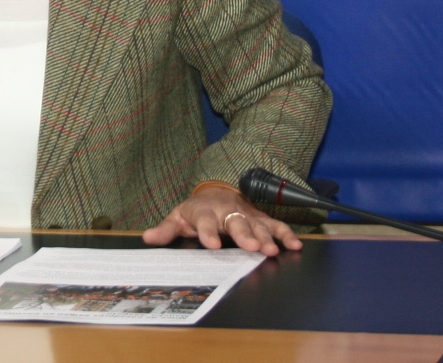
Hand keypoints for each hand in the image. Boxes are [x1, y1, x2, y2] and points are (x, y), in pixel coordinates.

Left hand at [142, 185, 301, 255]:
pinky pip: (275, 225)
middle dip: (245, 235)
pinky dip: (286, 234)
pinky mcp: (260, 219)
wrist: (216, 192)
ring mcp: (246, 214)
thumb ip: (166, 230)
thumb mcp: (178, 217)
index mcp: (204, 212)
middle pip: (237, 223)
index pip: (205, 222)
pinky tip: (295, 245)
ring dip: (266, 237)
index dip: (208, 233)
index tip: (212, 245)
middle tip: (253, 248)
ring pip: (258, 225)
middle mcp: (227, 212)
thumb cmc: (196, 210)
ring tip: (272, 250)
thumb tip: (147, 238)